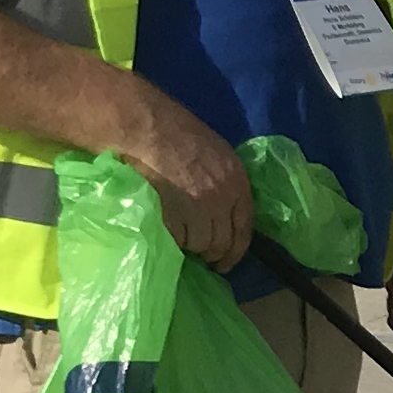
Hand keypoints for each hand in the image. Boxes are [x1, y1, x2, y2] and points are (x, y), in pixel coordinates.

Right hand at [114, 88, 251, 270]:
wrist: (148, 130)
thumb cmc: (177, 133)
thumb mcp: (216, 153)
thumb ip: (224, 181)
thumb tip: (222, 209)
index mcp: (237, 181)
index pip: (245, 225)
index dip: (237, 249)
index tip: (227, 261)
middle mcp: (223, 199)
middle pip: (224, 241)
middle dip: (214, 254)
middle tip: (203, 258)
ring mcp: (199, 210)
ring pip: (200, 244)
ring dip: (191, 246)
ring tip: (180, 237)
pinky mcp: (175, 217)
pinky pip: (178, 240)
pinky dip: (173, 240)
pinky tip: (167, 230)